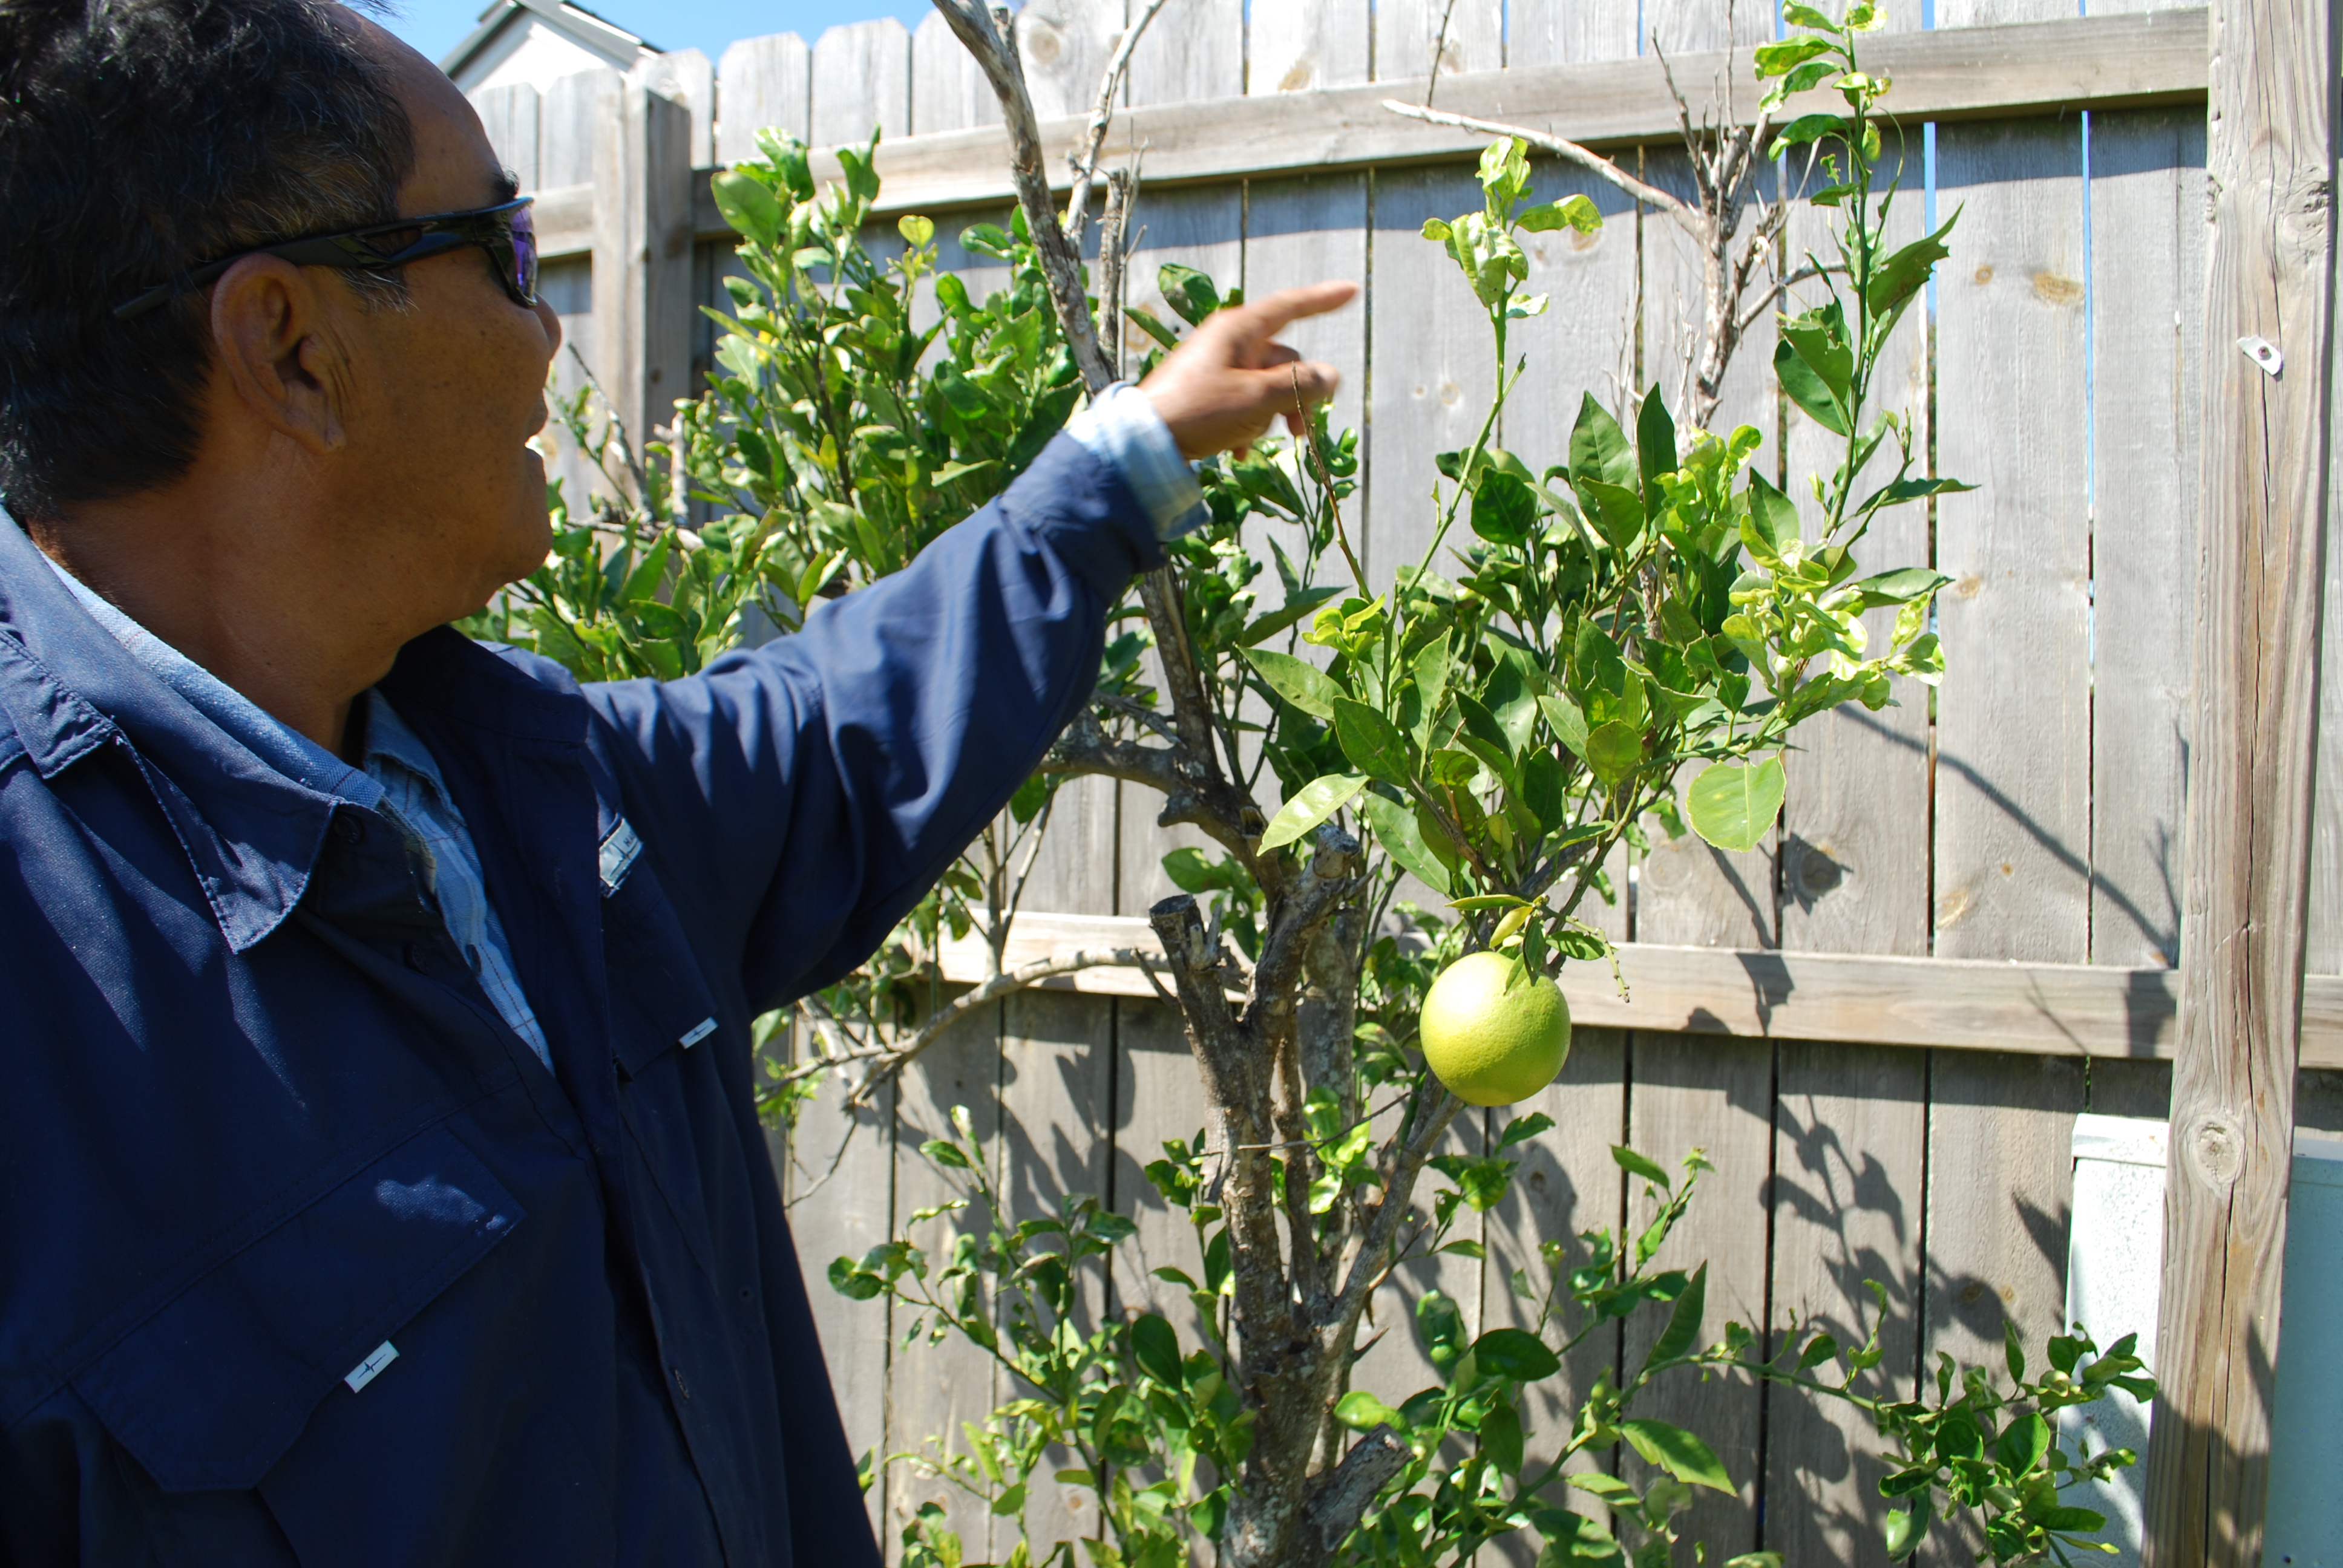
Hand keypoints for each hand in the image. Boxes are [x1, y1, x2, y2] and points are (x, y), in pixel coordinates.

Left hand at [1137, 280, 1357, 459]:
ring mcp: (1215, 366)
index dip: (1322, 300)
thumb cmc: (1200, 412)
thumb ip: (1299, 385)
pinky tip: (1239, 450)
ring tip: (1255, 442)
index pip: (1290, 306)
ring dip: (1271, 415)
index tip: (1350, 291)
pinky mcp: (1205, 391)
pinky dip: (1248, 424)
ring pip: (1264, 385)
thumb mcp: (1257, 399)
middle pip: (1282, 360)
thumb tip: (1331, 376)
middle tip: (1299, 432)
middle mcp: (1228, 342)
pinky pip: (1242, 401)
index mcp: (1239, 331)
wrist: (1144, 442)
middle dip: (1295, 396)